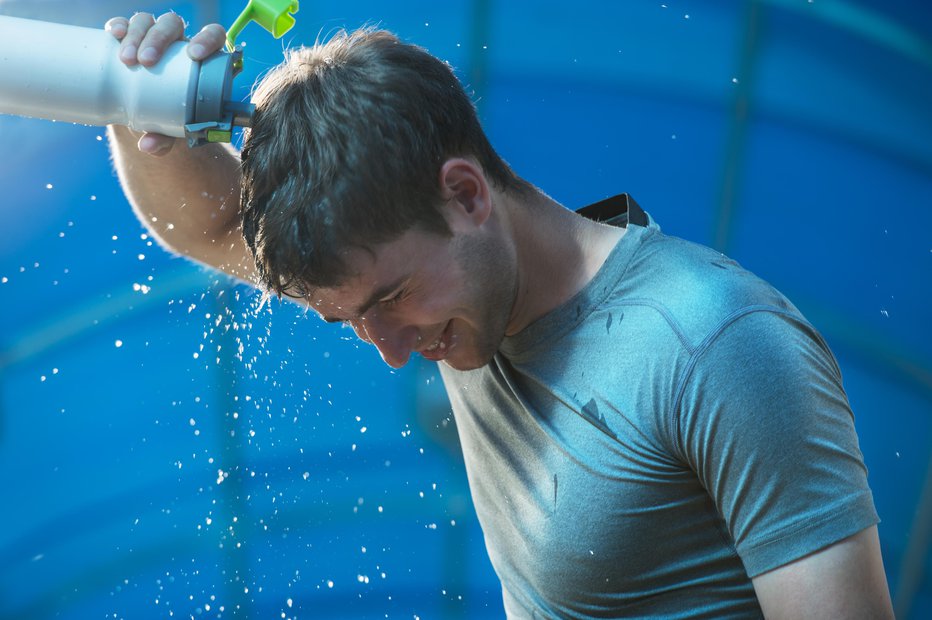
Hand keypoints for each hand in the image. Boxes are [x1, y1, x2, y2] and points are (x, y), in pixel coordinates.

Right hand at [104, 13, 226, 154]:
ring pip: (147, 22)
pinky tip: (114, 34)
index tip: (195, 55)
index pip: (213, 36)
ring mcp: (153, 38)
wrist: (149, 117)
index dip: (207, 39)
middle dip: (158, 38)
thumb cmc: (172, 120)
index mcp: (202, 59)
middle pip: (173, 25)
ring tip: (126, 59)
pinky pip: (124, 25)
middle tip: (145, 61)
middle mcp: (178, 43)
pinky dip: (118, 26)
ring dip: (136, 34)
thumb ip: (165, 139)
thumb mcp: (173, 130)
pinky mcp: (130, 40)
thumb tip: (147, 147)